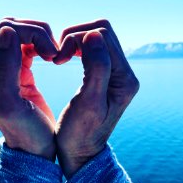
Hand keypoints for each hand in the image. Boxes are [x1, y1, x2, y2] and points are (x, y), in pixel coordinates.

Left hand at [0, 18, 57, 160]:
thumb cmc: (27, 133)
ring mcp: (5, 67)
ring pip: (21, 32)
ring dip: (41, 38)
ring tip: (54, 55)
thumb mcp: (12, 106)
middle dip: (37, 33)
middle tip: (54, 53)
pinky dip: (42, 44)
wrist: (35, 148)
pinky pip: (28, 44)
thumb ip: (6, 69)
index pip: (5, 31)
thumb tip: (7, 32)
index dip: (32, 34)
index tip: (52, 54)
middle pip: (12, 27)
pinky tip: (52, 57)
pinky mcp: (19, 69)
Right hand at [53, 19, 139, 177]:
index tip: (57, 58)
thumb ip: (96, 68)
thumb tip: (93, 35)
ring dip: (74, 40)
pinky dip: (76, 47)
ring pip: (96, 37)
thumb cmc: (80, 134)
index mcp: (124, 79)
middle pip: (101, 31)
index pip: (102, 35)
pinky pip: (92, 49)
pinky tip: (65, 58)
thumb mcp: (88, 103)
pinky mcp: (104, 75)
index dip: (76, 38)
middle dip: (75, 36)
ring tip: (59, 57)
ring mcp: (115, 73)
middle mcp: (124, 73)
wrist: (81, 151)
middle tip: (57, 55)